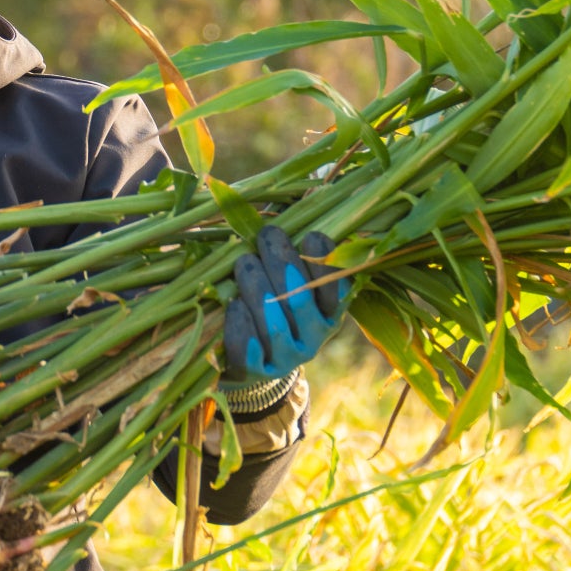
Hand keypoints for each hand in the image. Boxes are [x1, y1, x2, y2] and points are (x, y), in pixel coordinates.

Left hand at [220, 225, 350, 392]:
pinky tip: (233, 306)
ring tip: (244, 262)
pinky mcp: (257, 372)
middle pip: (301, 299)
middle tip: (266, 235)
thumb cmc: (272, 305)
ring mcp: (287, 357)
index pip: (337, 288)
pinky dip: (241, 326)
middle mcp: (314, 337)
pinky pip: (249, 350)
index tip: (310, 235)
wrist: (253, 363)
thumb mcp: (290, 279)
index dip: (326, 263)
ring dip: (258, 288)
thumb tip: (299, 198)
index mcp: (329, 312)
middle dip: (283, 262)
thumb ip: (294, 252)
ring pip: (276, 324)